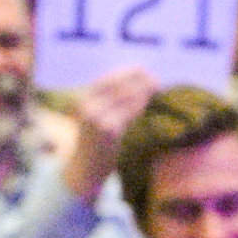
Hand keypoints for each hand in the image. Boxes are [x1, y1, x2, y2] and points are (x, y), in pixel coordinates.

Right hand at [57, 65, 159, 198]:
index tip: (142, 69)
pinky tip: (147, 100)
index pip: (106, 79)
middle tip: (154, 77)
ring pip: (125, 97)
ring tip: (155, 86)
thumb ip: (108, 102)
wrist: (85, 169)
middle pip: (117, 85)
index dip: (125, 72)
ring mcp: (97, 118)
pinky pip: (129, 111)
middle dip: (137, 79)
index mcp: (82, 100)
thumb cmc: (93, 142)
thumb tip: (135, 84)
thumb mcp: (95, 118)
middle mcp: (87, 106)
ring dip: (143, 90)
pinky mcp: (109, 129)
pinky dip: (140, 103)